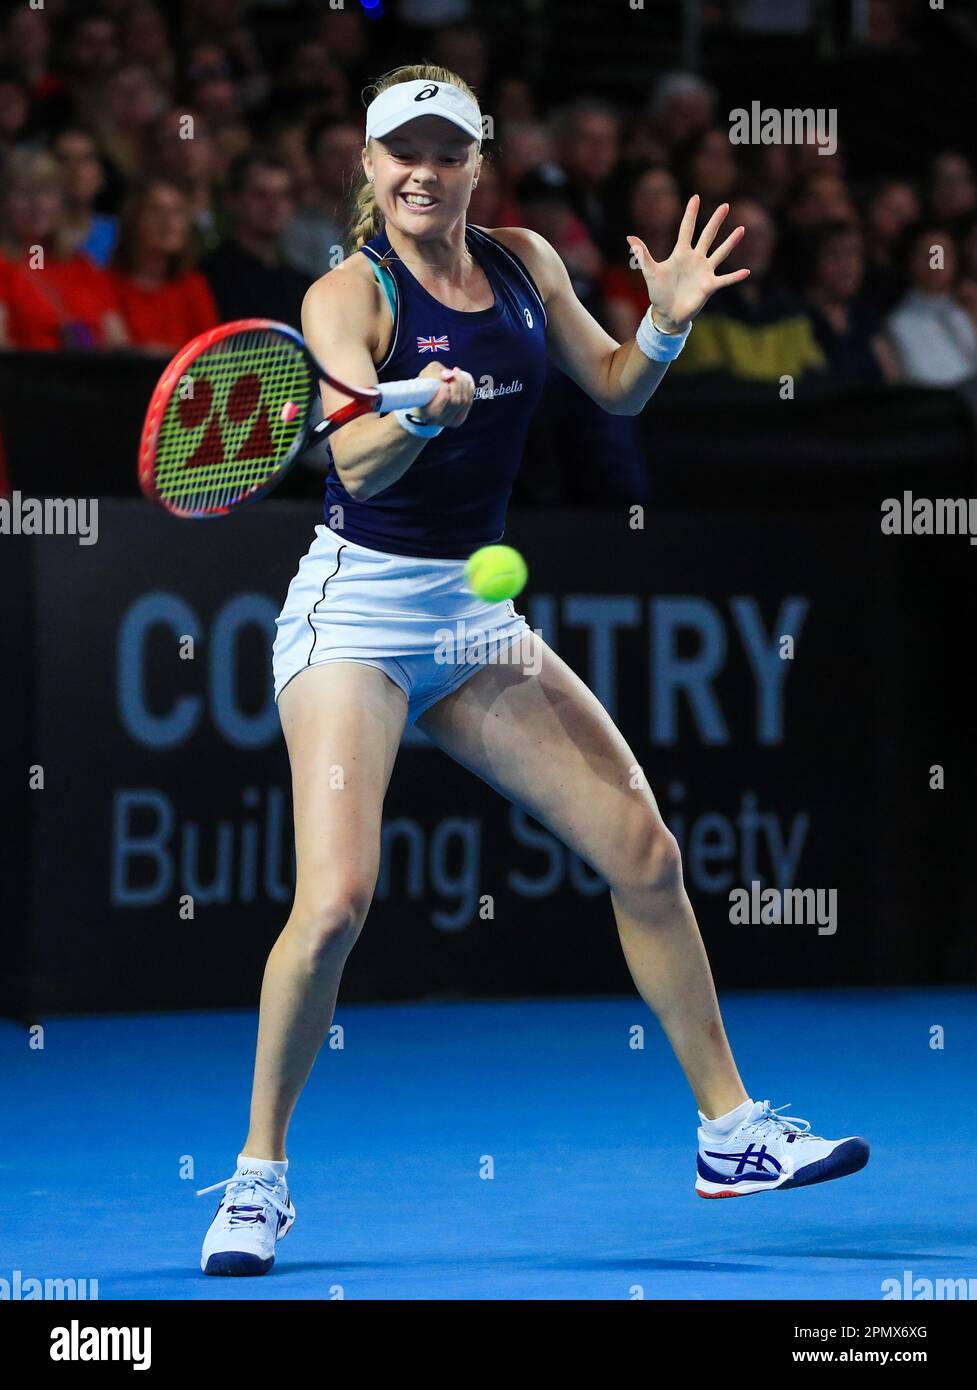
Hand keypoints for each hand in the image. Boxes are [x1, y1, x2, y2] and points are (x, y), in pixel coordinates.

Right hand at [416, 363, 475, 427]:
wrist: (428, 397)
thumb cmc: (425, 386)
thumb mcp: (425, 375)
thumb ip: (434, 373)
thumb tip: (449, 374)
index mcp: (424, 413)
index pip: (436, 409)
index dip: (443, 394)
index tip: (445, 381)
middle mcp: (436, 421)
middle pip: (454, 402)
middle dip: (457, 383)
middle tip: (454, 371)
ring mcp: (449, 422)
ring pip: (464, 402)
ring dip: (464, 384)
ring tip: (458, 373)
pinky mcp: (459, 419)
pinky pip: (469, 403)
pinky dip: (469, 389)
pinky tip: (465, 380)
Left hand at [627, 196, 749, 330]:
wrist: (667, 314)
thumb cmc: (658, 292)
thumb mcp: (650, 272)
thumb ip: (643, 254)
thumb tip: (629, 237)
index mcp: (681, 253)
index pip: (687, 229)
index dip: (690, 214)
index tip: (696, 197)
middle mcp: (695, 259)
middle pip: (707, 236)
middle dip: (715, 221)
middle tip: (725, 206)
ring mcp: (704, 271)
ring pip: (720, 253)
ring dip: (731, 242)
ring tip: (741, 229)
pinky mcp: (709, 286)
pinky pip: (725, 280)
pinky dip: (735, 277)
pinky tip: (746, 271)